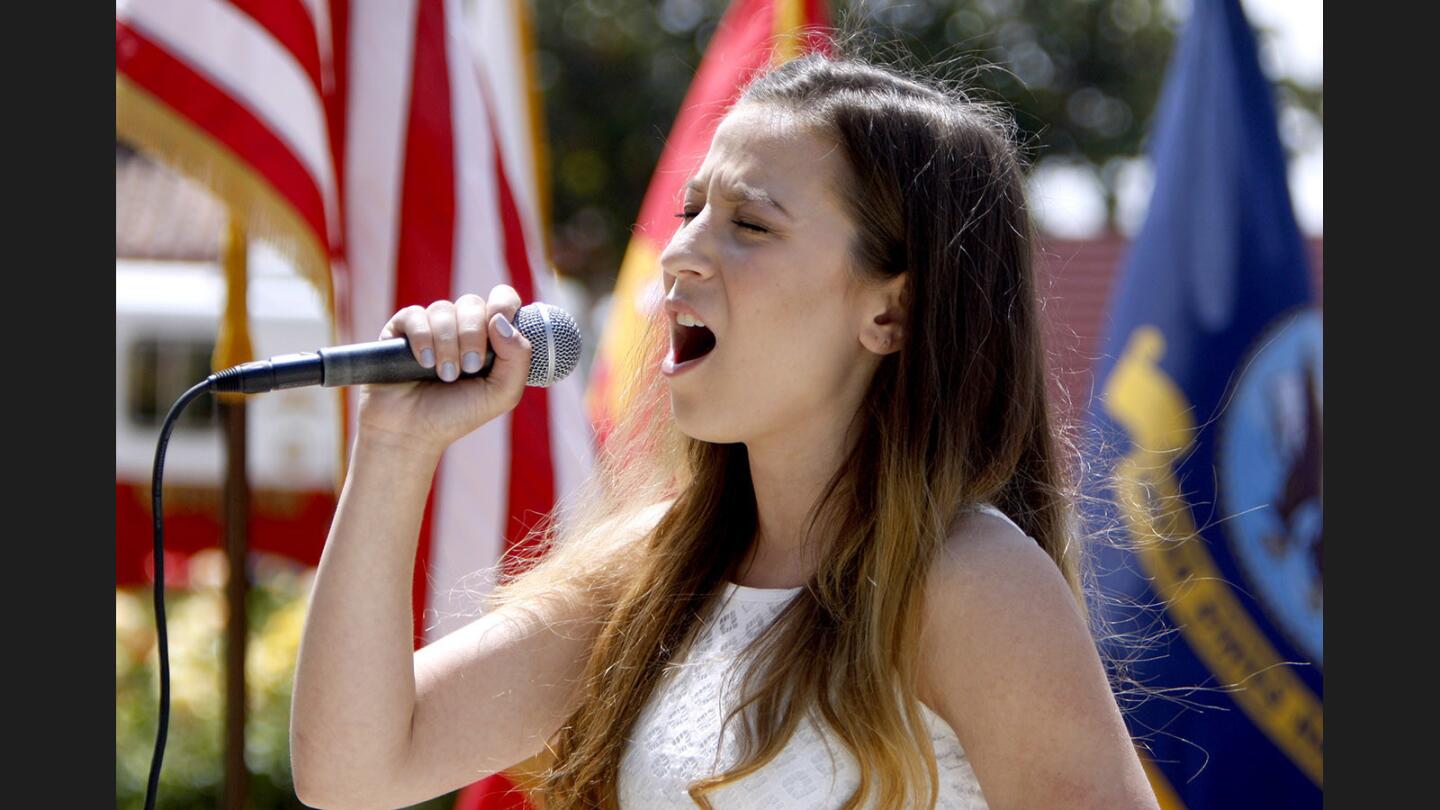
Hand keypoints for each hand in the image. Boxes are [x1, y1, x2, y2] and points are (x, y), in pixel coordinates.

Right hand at [355, 285, 531, 454]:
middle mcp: (461, 326)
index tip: (498, 326)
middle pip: (473, 303)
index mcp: (490, 336)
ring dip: (448, 345)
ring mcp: (431, 325)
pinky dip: (423, 339)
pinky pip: (415, 315)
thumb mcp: (502, 394)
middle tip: (469, 368)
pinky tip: (423, 363)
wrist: (412, 432)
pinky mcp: (401, 329)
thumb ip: (517, 358)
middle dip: (472, 336)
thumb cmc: (459, 413)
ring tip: (444, 375)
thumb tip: (501, 320)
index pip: (503, 299)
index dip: (503, 304)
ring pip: (444, 309)